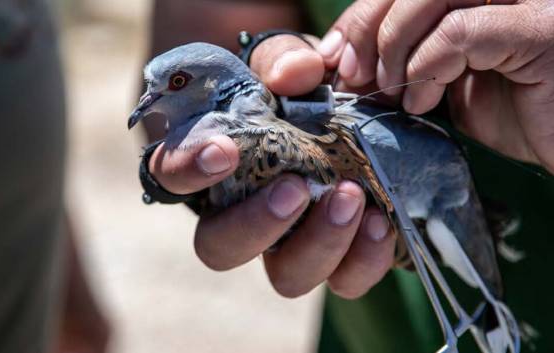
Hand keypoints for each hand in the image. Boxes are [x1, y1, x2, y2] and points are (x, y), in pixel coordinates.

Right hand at [148, 37, 395, 297]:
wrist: (345, 110)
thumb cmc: (296, 85)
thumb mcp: (286, 59)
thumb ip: (283, 59)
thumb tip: (297, 72)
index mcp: (208, 165)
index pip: (171, 175)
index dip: (189, 169)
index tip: (224, 150)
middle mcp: (237, 217)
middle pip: (219, 248)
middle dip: (257, 224)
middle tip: (296, 187)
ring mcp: (286, 245)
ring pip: (285, 277)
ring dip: (319, 244)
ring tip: (352, 198)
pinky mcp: (337, 258)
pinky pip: (345, 281)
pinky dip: (365, 258)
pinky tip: (382, 222)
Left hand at [316, 0, 553, 184]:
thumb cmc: (508, 101)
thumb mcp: (438, 71)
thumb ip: (396, 51)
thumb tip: (331, 55)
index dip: (358, 15)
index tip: (336, 59)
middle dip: (369, 29)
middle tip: (358, 77)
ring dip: (397, 48)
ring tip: (394, 90)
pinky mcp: (544, 27)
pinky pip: (461, 32)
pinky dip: (429, 68)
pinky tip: (426, 100)